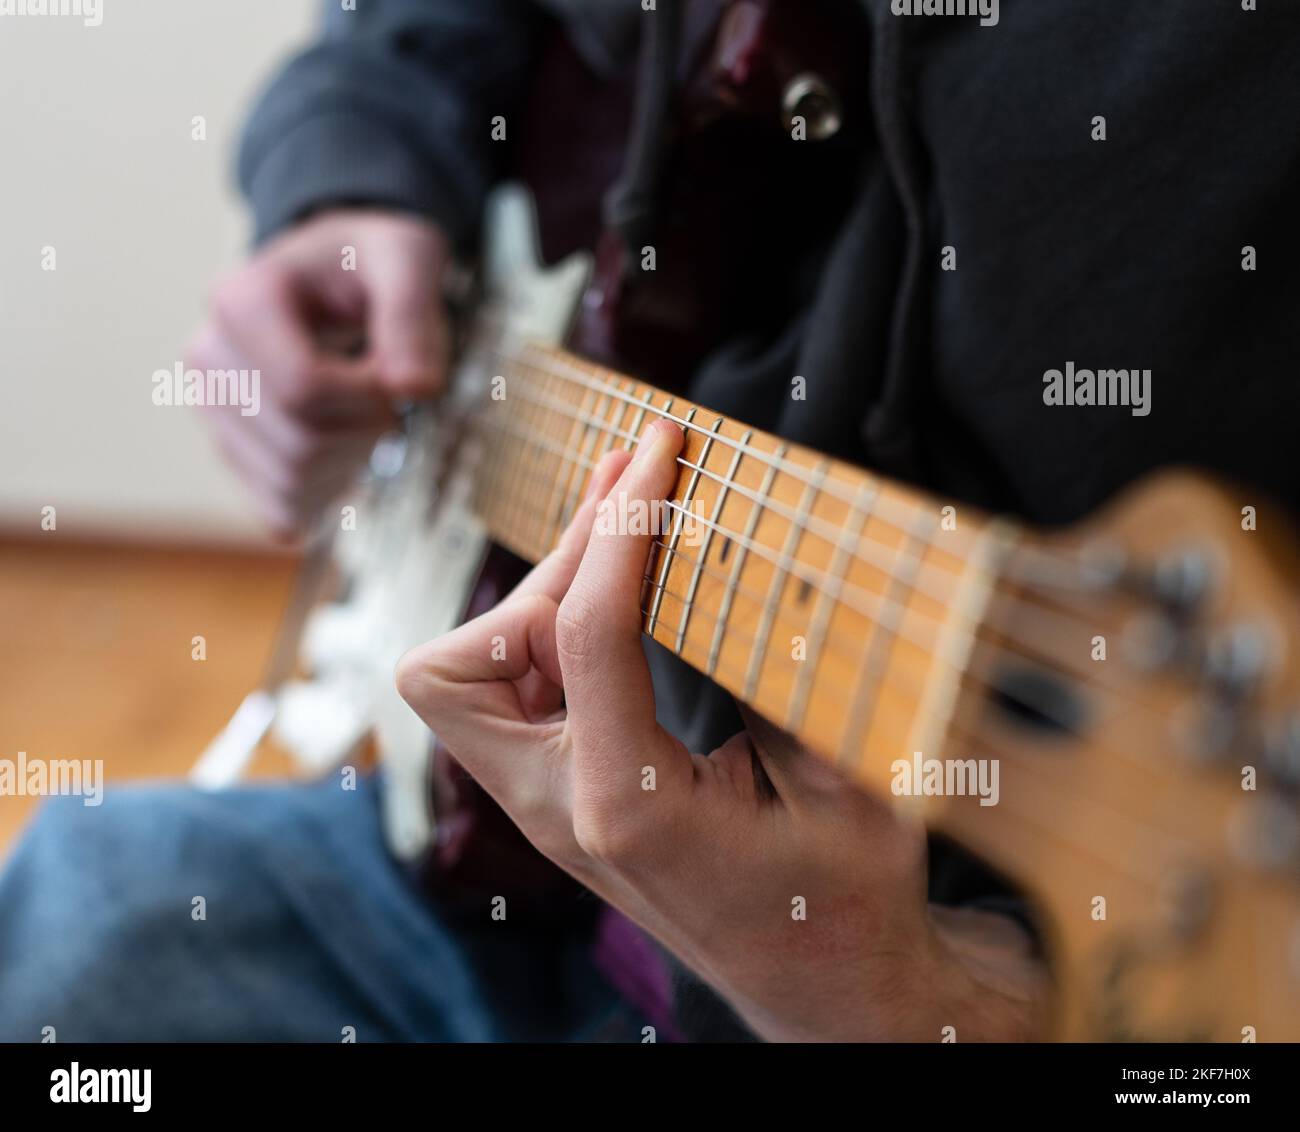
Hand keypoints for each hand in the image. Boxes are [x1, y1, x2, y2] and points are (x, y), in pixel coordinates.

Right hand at [190, 209, 451, 537]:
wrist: (334, 277)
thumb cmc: (368, 263)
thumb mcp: (405, 259)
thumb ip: (412, 314)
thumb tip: (415, 388)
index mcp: (240, 300)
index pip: (303, 389)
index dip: (367, 398)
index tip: (394, 373)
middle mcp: (209, 356)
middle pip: (300, 442)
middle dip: (366, 432)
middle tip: (390, 398)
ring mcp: (212, 409)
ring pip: (290, 483)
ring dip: (351, 464)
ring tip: (365, 417)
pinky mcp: (231, 450)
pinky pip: (278, 509)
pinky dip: (326, 498)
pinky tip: (346, 458)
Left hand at [396, 421, 1048, 1041]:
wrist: (825, 990)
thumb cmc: (847, 899)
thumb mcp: (847, 782)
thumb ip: (791, 671)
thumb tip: (759, 552)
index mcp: (629, 807)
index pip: (587, 631)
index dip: (624, 522)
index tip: (661, 447)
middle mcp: (559, 809)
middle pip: (477, 652)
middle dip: (557, 555)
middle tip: (637, 478)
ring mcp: (545, 810)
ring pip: (465, 675)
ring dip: (535, 592)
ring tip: (621, 521)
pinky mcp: (555, 799)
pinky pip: (504, 696)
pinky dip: (544, 630)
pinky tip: (613, 589)